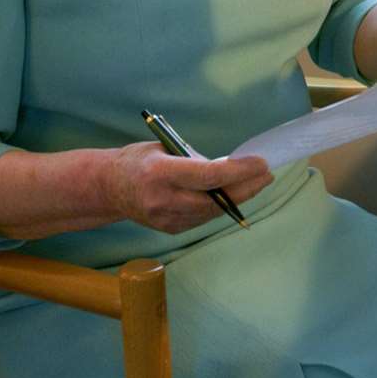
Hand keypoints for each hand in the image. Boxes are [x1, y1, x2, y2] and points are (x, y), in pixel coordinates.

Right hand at [106, 142, 272, 233]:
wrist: (108, 188)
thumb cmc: (138, 160)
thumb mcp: (163, 148)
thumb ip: (193, 159)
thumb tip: (229, 167)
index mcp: (159, 173)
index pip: (207, 176)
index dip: (238, 171)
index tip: (261, 163)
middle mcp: (162, 199)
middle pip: (215, 198)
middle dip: (246, 187)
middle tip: (267, 175)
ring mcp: (165, 218)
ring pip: (212, 211)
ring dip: (238, 197)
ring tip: (257, 182)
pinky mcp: (169, 229)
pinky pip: (203, 218)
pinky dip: (220, 205)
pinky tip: (234, 193)